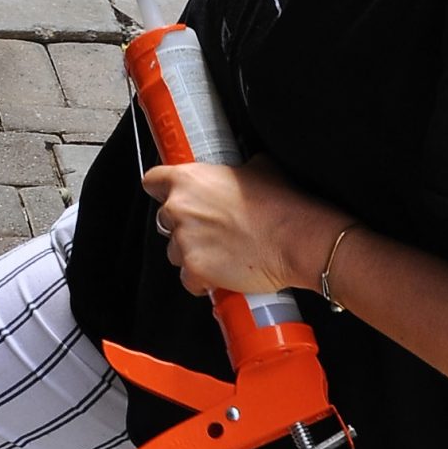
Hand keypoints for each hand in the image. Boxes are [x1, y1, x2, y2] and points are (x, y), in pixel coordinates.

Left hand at [143, 155, 337, 301]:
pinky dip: (201, 280)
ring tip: (221, 253)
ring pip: (174, 251)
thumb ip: (230, 170)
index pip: (152, 181)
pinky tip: (222, 272)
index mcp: (187, 179)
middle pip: (164, 220)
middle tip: (210, 231)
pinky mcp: (195, 268)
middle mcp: (179, 207)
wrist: (295, 239)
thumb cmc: (279, 205)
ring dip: (192, 254)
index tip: (170, 198)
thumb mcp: (255, 168)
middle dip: (183, 227)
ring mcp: (184, 240)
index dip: (162, 191)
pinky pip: (188, 279)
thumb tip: (235, 171)